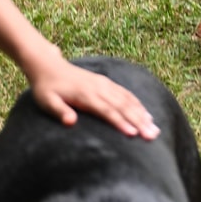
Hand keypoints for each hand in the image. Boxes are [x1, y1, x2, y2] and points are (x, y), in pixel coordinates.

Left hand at [27, 59, 160, 137]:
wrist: (47, 65)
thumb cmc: (45, 88)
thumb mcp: (46, 101)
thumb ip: (59, 111)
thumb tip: (70, 122)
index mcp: (85, 95)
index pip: (107, 111)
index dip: (120, 123)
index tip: (133, 135)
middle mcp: (98, 88)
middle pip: (122, 107)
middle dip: (139, 122)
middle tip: (152, 136)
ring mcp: (104, 84)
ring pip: (127, 100)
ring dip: (142, 114)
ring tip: (155, 129)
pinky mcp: (106, 82)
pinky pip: (126, 94)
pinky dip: (138, 104)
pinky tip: (147, 114)